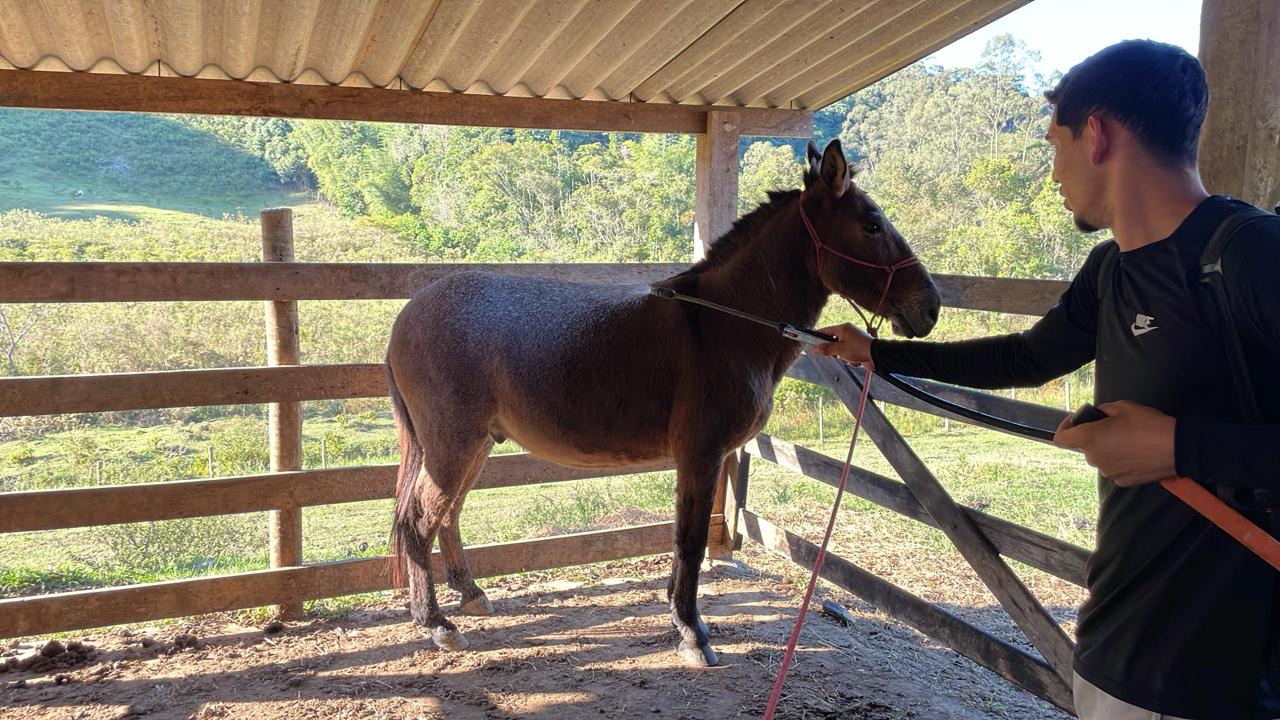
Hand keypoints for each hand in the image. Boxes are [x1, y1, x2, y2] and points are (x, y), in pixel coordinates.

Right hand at [813, 322, 873, 366]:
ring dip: (843, 357)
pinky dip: (850, 360)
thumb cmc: (859, 349)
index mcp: (843, 328)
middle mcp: (848, 333)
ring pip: (840, 351)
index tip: (810, 342)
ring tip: (850, 358)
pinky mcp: (857, 349)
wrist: (877, 356)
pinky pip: (848, 355)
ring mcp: (853, 341)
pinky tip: (856, 360)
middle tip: (835, 355)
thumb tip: (815, 349)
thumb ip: (826, 349)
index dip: (818, 337)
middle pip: (832, 342)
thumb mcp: (840, 350)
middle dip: (834, 352)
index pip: (825, 331)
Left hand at [1053, 400, 1175, 485]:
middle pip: (1084, 447)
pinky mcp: (1122, 481)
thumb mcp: (1122, 406)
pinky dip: (1120, 461)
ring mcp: (1108, 472)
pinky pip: (1114, 468)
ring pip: (1101, 458)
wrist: (1177, 447)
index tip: (1075, 422)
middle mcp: (1094, 458)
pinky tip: (1136, 453)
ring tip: (1129, 440)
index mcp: (1089, 439)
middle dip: (1093, 437)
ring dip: (1108, 449)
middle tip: (1113, 427)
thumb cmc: (1149, 424)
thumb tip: (1096, 416)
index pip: (1060, 439)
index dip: (1065, 428)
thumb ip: (1101, 411)